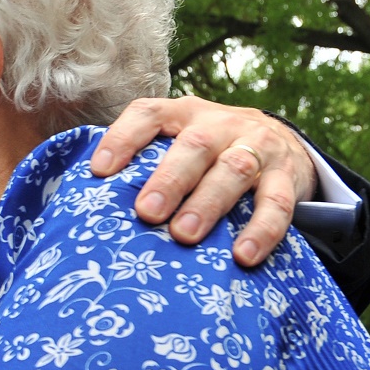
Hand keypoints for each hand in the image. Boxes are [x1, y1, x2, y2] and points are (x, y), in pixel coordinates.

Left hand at [91, 96, 317, 266]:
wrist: (283, 144)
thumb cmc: (207, 153)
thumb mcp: (177, 142)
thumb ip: (143, 162)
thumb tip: (82, 201)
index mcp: (183, 114)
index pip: (148, 114)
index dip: (122, 138)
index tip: (99, 171)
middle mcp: (220, 124)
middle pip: (194, 145)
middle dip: (169, 179)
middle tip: (146, 212)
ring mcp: (257, 147)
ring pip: (235, 169)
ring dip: (208, 203)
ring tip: (184, 235)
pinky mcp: (288, 176)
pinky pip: (278, 203)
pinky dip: (262, 230)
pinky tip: (242, 256)